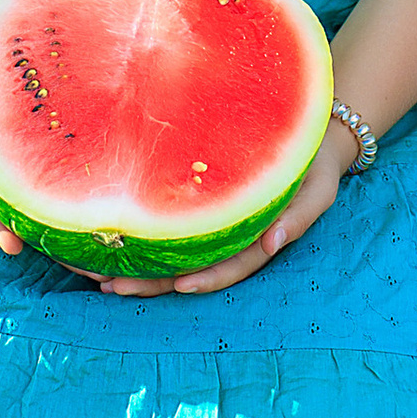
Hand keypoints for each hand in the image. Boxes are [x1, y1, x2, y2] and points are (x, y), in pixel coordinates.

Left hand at [103, 116, 357, 301]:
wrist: (303, 129)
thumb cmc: (313, 160)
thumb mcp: (319, 186)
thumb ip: (300, 216)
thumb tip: (274, 243)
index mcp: (258, 239)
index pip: (231, 266)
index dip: (207, 278)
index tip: (179, 285)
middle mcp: (229, 238)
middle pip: (189, 269)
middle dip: (152, 283)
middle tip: (112, 288)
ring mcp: (212, 224)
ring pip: (171, 254)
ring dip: (136, 268)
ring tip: (97, 276)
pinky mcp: (196, 205)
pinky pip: (166, 226)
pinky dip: (139, 237)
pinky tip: (107, 241)